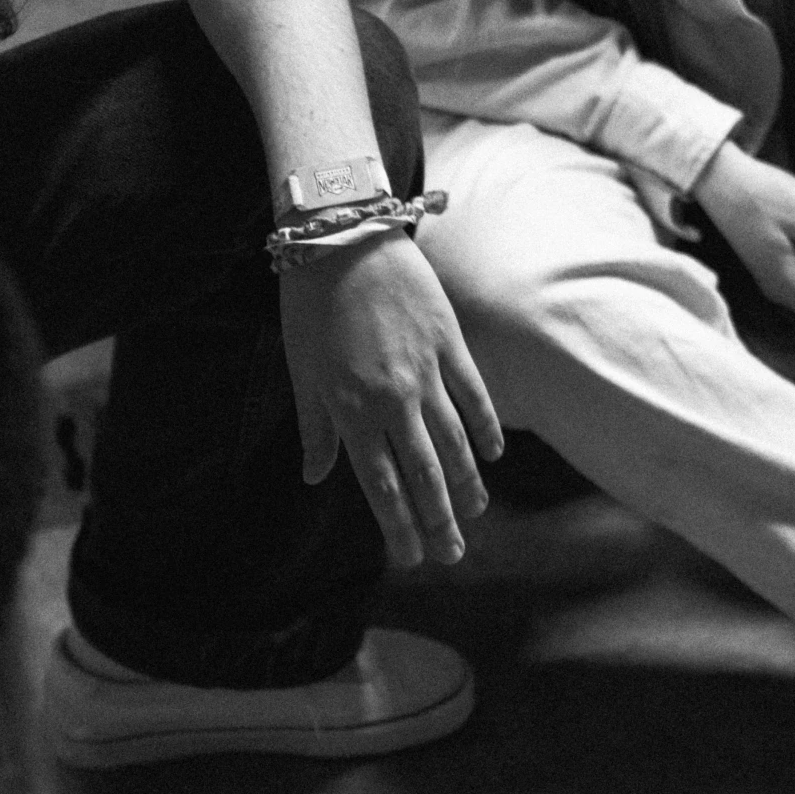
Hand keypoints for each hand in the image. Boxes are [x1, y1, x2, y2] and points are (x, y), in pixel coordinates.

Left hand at [280, 230, 504, 566]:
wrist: (341, 235)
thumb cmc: (309, 304)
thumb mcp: (301, 370)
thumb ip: (314, 428)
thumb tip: (315, 477)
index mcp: (350, 410)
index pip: (380, 485)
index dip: (398, 526)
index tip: (409, 558)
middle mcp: (392, 398)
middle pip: (423, 474)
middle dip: (438, 521)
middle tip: (451, 556)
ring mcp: (426, 370)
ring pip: (454, 441)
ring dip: (466, 484)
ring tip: (474, 515)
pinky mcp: (448, 341)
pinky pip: (474, 395)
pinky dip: (485, 428)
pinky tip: (493, 456)